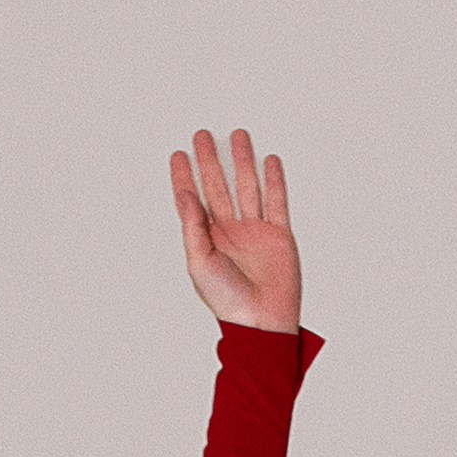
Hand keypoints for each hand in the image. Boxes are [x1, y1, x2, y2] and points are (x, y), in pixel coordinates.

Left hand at [169, 126, 304, 332]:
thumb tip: (185, 195)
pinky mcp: (279, 236)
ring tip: (238, 136)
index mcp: (207, 238)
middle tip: (202, 136)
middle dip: (210, 160)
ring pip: (247, 187)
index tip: (178, 155)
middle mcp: (230, 231)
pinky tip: (269, 162)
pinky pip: (276, 201)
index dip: (184, 176)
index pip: (192, 199)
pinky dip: (274, 180)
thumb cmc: (228, 300)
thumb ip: (193, 227)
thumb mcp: (200, 262)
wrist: (262, 321)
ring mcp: (255, 231)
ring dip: (242, 161)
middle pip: (218, 186)